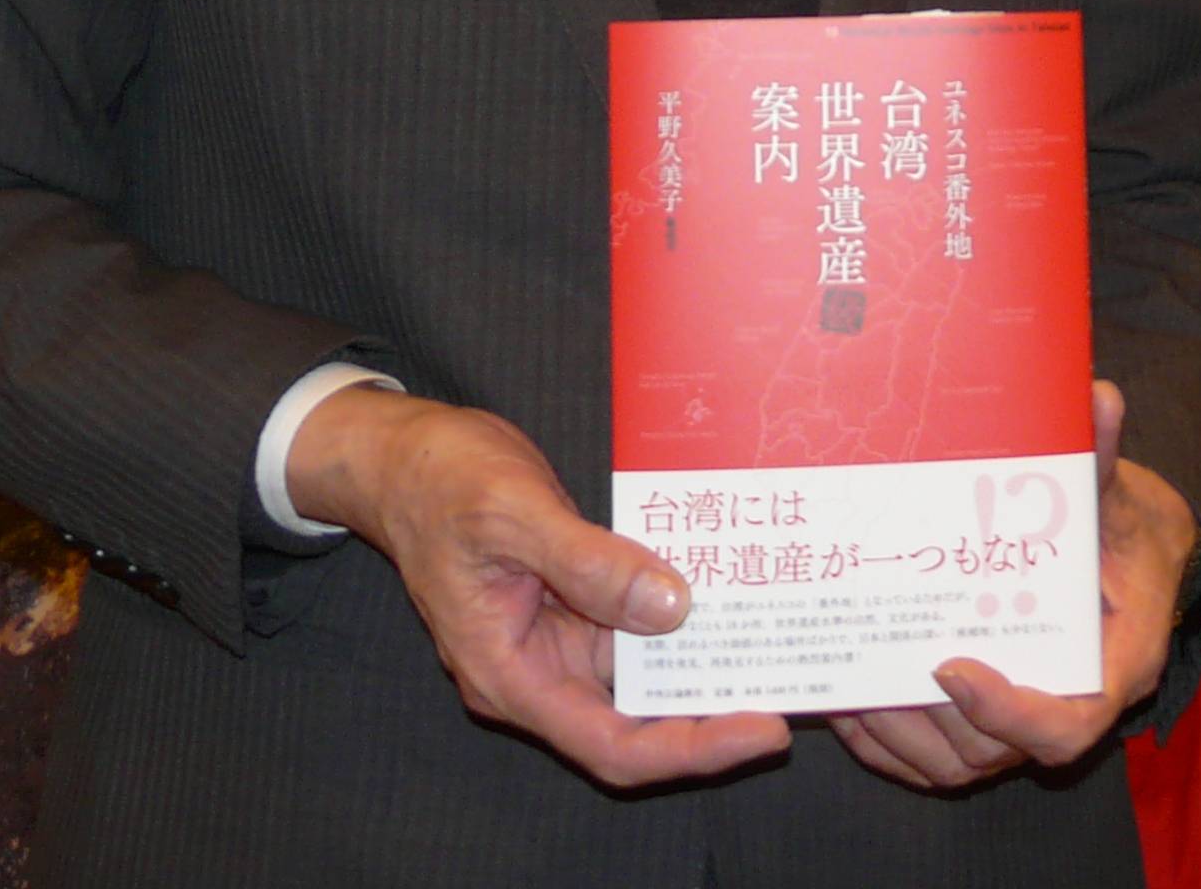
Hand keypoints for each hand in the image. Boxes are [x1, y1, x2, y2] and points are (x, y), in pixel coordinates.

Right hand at [286, 386, 789, 787]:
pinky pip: (635, 624)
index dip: (690, 748)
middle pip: (636, 721)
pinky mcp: (573, 606)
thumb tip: (670, 606)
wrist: (407, 454)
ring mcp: (556, 641)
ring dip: (704, 663)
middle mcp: (537, 672)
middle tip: (793, 688)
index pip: (610, 744)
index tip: (762, 730)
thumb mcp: (515, 514)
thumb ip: (589, 563)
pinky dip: (681, 615)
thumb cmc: (443, 482)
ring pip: (643, 673)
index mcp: (509, 675)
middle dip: (713, 711)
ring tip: (778, 644)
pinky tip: (732, 596)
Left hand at [830, 381, 1194, 790]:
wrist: (1127, 557)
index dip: (1009, 712)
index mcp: (1113, 667)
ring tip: (843, 683)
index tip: (950, 666)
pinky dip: (885, 744)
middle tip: (869, 664)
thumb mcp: (1117, 495)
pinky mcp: (987, 727)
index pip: (1066, 727)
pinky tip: (842, 700)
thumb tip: (1097, 397)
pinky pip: (932, 760)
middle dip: (926, 718)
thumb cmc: (1123, 529)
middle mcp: (1066, 708)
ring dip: (895, 733)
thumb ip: (1100, 458)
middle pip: (996, 752)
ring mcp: (1022, 726)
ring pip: (956, 764)